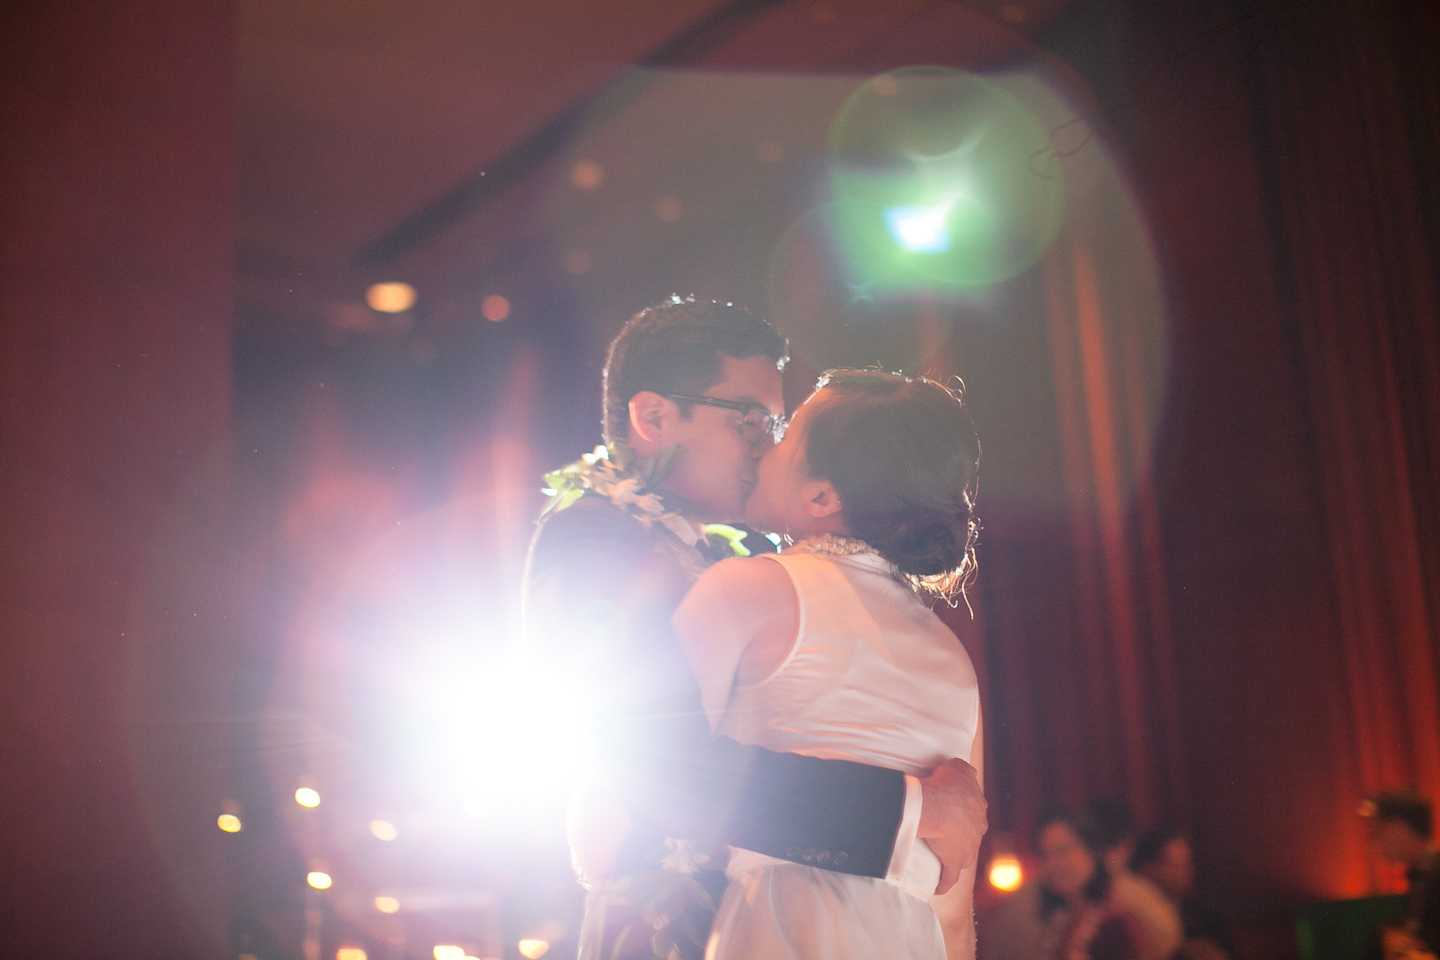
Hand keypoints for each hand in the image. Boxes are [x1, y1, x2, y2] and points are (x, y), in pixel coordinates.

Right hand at [917, 758, 986, 894]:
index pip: (975, 812)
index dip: (966, 813)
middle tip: (949, 834)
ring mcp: (968, 848)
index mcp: (978, 808)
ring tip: (944, 857)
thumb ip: (965, 770)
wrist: (939, 806)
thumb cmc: (946, 785)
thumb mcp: (958, 768)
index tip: (956, 813)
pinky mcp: (954, 862)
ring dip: (957, 858)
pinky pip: (950, 877)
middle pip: (972, 834)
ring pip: (965, 856)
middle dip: (964, 835)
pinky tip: (938, 890)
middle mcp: (978, 829)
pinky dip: (944, 884)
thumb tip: (970, 773)